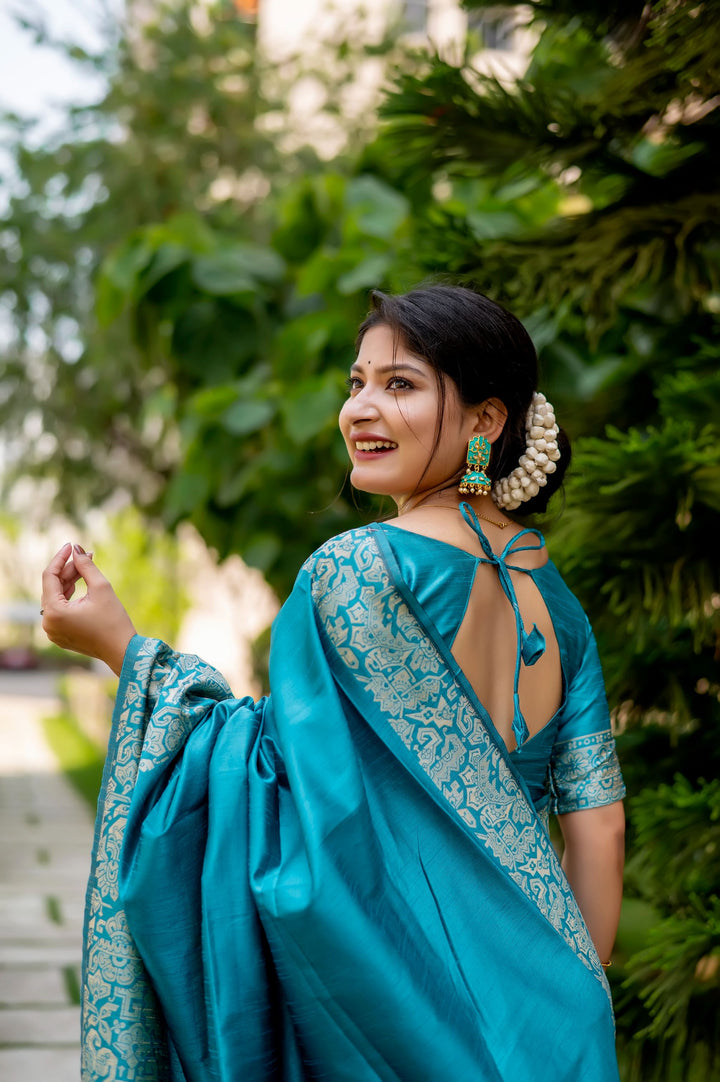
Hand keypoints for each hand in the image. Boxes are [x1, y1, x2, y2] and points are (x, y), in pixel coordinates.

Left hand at [41, 543, 136, 675]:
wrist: (123, 650)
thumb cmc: (114, 620)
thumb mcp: (101, 587)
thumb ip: (85, 566)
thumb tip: (75, 548)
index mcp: (54, 612)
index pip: (50, 576)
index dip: (60, 558)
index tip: (71, 545)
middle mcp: (48, 623)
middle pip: (52, 588)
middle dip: (67, 570)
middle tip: (85, 556)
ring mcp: (52, 631)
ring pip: (55, 598)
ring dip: (68, 583)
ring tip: (85, 569)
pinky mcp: (60, 635)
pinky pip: (59, 611)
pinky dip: (68, 597)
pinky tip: (79, 586)